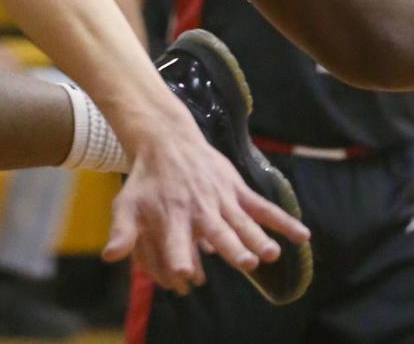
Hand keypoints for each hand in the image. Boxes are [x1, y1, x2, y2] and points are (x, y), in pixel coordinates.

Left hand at [103, 121, 307, 294]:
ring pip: (243, 220)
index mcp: (173, 215)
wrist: (167, 139)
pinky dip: (283, 220)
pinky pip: (263, 206)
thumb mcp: (127, 203)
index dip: (180, 256)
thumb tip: (111, 256)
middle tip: (246, 262)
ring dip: (258, 236)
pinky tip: (302, 236)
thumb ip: (122, 231)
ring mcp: (222, 197)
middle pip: (218, 232)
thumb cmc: (147, 180)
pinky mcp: (237, 189)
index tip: (185, 273)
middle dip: (232, 247)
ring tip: (271, 254)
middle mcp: (200, 208)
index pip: (177, 240)